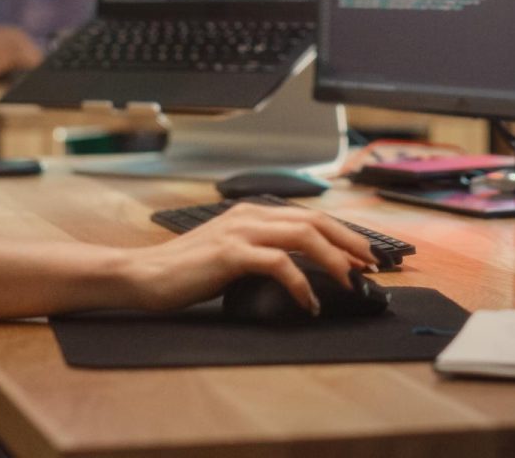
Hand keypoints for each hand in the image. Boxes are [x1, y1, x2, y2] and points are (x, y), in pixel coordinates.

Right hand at [120, 204, 377, 314]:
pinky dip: (301, 283)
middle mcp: (250, 215)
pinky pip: (279, 264)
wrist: (144, 276)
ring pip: (303, 236)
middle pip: (315, 221)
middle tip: (370, 265)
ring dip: (333, 259)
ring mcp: (240, 231)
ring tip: (350, 281)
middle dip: (349, 242)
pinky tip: (309, 302)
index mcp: (252, 213)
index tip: (363, 254)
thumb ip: (260, 252)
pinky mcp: (231, 253)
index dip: (342, 234)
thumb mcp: (230, 255)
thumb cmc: (185, 271)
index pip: (309, 216)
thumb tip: (297, 268)